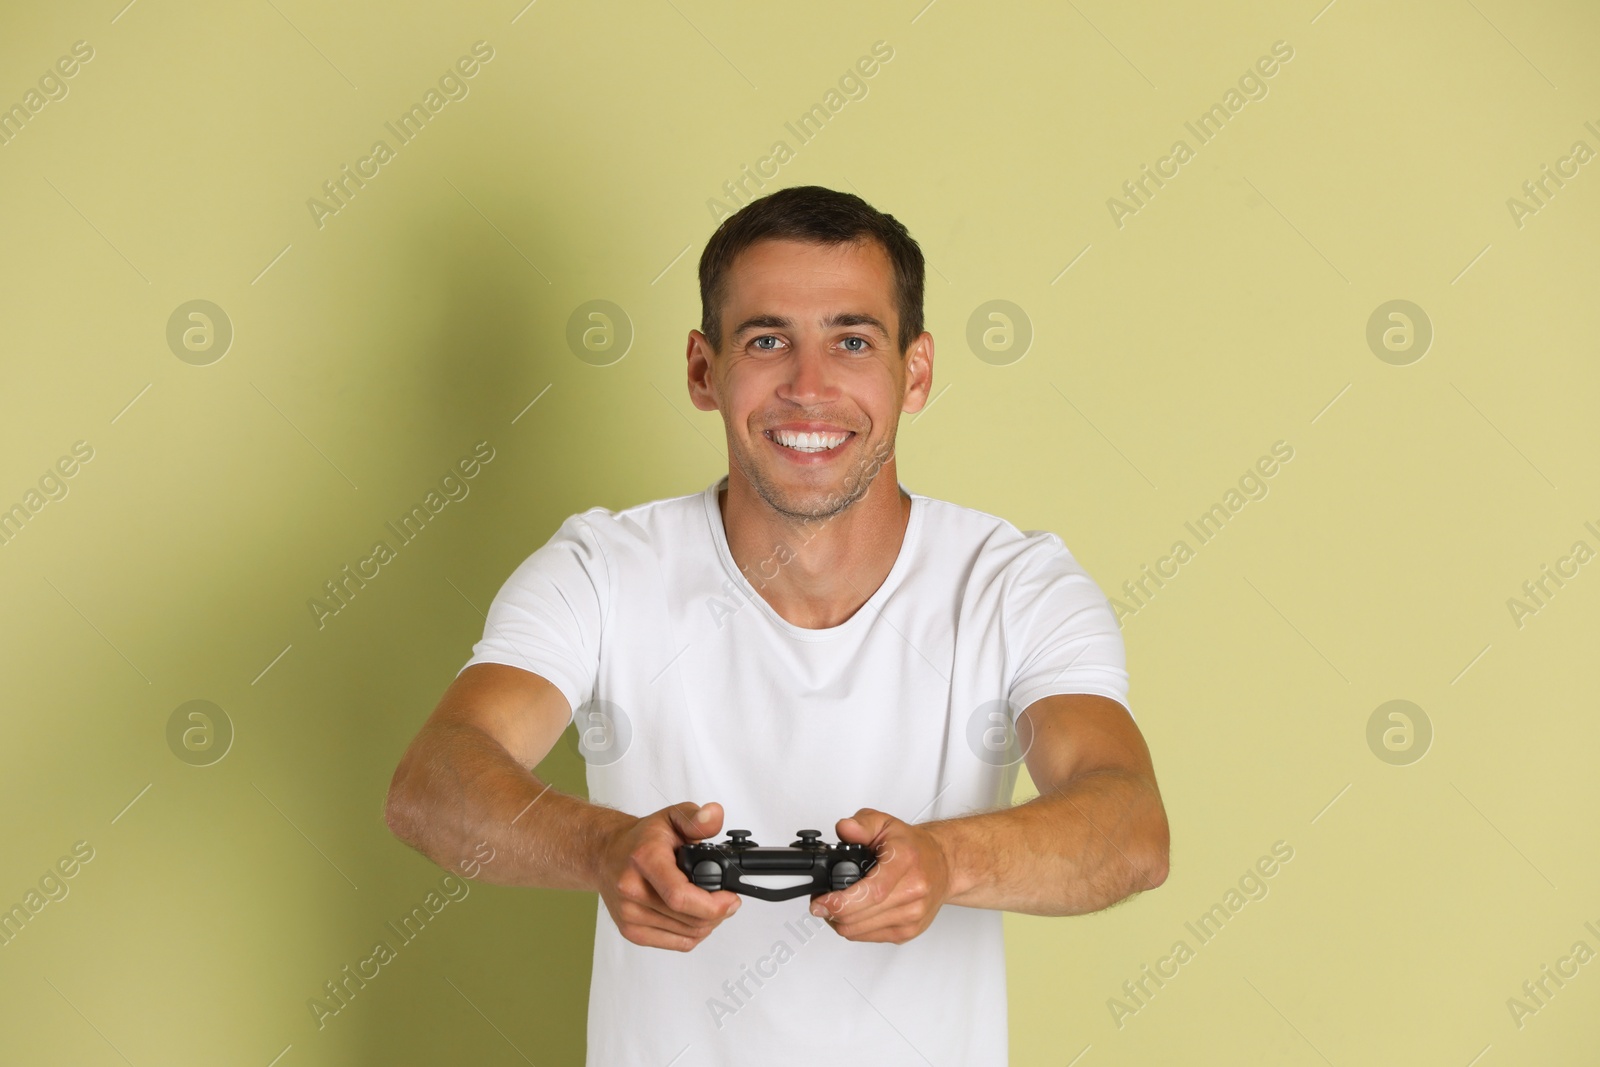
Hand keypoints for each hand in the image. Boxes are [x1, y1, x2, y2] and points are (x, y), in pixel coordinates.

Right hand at [596, 800, 740, 950]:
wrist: (605, 854)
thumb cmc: (640, 839)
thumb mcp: (671, 817)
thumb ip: (696, 818)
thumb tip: (714, 815)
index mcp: (644, 859)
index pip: (679, 896)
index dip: (712, 904)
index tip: (730, 898)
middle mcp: (631, 889)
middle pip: (689, 919)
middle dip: (718, 912)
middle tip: (727, 899)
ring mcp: (629, 914)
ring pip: (687, 934)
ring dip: (708, 923)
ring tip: (711, 905)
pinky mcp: (631, 931)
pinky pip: (677, 944)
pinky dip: (694, 934)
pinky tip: (695, 917)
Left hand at [809, 808, 951, 943]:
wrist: (944, 865)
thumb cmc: (914, 847)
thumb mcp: (885, 823)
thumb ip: (862, 824)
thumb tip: (845, 829)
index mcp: (905, 861)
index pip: (871, 892)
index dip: (840, 902)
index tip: (821, 901)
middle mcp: (913, 890)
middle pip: (860, 915)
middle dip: (832, 911)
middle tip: (821, 900)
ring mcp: (912, 915)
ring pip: (859, 930)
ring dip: (840, 920)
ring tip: (836, 904)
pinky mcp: (908, 931)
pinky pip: (868, 937)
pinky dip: (854, 927)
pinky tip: (854, 912)